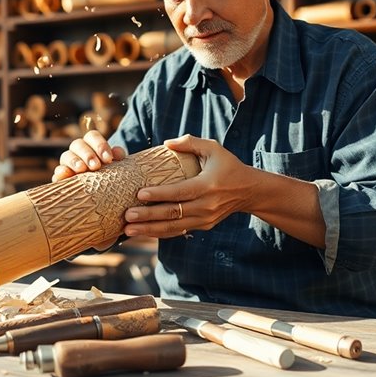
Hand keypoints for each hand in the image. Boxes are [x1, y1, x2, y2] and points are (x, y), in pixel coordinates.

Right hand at [51, 130, 126, 181]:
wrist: (100, 192)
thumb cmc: (109, 174)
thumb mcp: (115, 165)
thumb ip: (117, 157)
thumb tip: (118, 153)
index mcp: (91, 144)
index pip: (92, 136)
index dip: (99, 145)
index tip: (108, 158)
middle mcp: (77, 151)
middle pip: (77, 144)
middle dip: (87, 154)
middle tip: (96, 166)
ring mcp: (67, 163)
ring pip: (66, 156)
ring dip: (74, 161)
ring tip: (82, 169)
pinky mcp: (61, 177)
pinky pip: (57, 172)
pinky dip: (60, 173)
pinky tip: (64, 176)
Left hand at [123, 134, 250, 237]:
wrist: (249, 191)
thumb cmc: (228, 166)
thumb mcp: (213, 148)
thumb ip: (190, 143)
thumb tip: (166, 143)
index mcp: (207, 186)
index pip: (180, 192)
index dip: (159, 195)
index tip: (139, 194)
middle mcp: (206, 206)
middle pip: (173, 213)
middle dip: (148, 216)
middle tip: (127, 215)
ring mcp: (204, 219)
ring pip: (173, 227)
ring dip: (149, 229)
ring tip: (128, 229)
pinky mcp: (202, 226)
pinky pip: (178, 231)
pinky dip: (160, 233)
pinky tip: (143, 232)